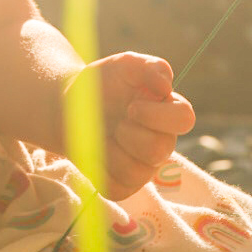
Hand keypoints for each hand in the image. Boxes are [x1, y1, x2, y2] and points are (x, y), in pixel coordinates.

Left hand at [63, 51, 194, 200]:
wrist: (67, 105)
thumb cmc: (101, 83)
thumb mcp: (123, 65)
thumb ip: (149, 67)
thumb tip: (166, 86)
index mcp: (167, 111)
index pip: (184, 118)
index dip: (159, 116)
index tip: (131, 107)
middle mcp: (162, 142)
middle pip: (160, 149)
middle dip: (130, 133)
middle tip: (115, 121)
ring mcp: (144, 167)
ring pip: (137, 172)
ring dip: (112, 149)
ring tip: (103, 134)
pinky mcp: (124, 186)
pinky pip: (116, 187)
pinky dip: (98, 167)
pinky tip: (94, 150)